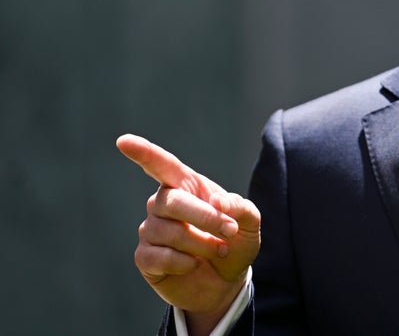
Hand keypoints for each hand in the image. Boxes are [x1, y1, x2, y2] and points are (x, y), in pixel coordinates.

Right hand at [116, 134, 260, 327]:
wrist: (226, 281)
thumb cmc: (234, 243)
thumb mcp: (249, 224)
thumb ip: (241, 208)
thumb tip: (217, 200)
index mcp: (187, 186)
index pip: (161, 165)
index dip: (143, 152)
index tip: (123, 141)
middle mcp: (163, 203)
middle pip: (172, 201)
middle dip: (206, 217)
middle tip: (230, 232)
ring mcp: (151, 230)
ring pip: (169, 231)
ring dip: (201, 244)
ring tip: (217, 251)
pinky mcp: (144, 257)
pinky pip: (159, 256)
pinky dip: (184, 262)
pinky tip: (194, 264)